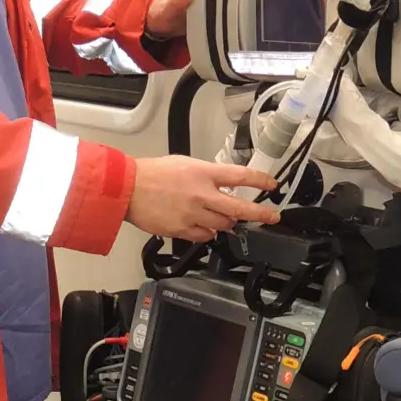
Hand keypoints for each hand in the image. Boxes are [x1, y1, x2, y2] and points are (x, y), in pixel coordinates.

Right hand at [126, 155, 281, 242]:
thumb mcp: (184, 163)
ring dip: (227, 223)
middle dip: (260, 214)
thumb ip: (205, 175)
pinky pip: (204, 236)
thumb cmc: (151, 174)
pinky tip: (203, 227)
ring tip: (221, 218)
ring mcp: (192, 214)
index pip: (240, 176)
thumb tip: (221, 185)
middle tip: (272, 217)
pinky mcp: (182, 229)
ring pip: (223, 225)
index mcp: (203, 173)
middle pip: (239, 208)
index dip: (260, 181)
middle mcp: (201, 194)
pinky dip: (208, 233)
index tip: (271, 185)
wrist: (127, 188)